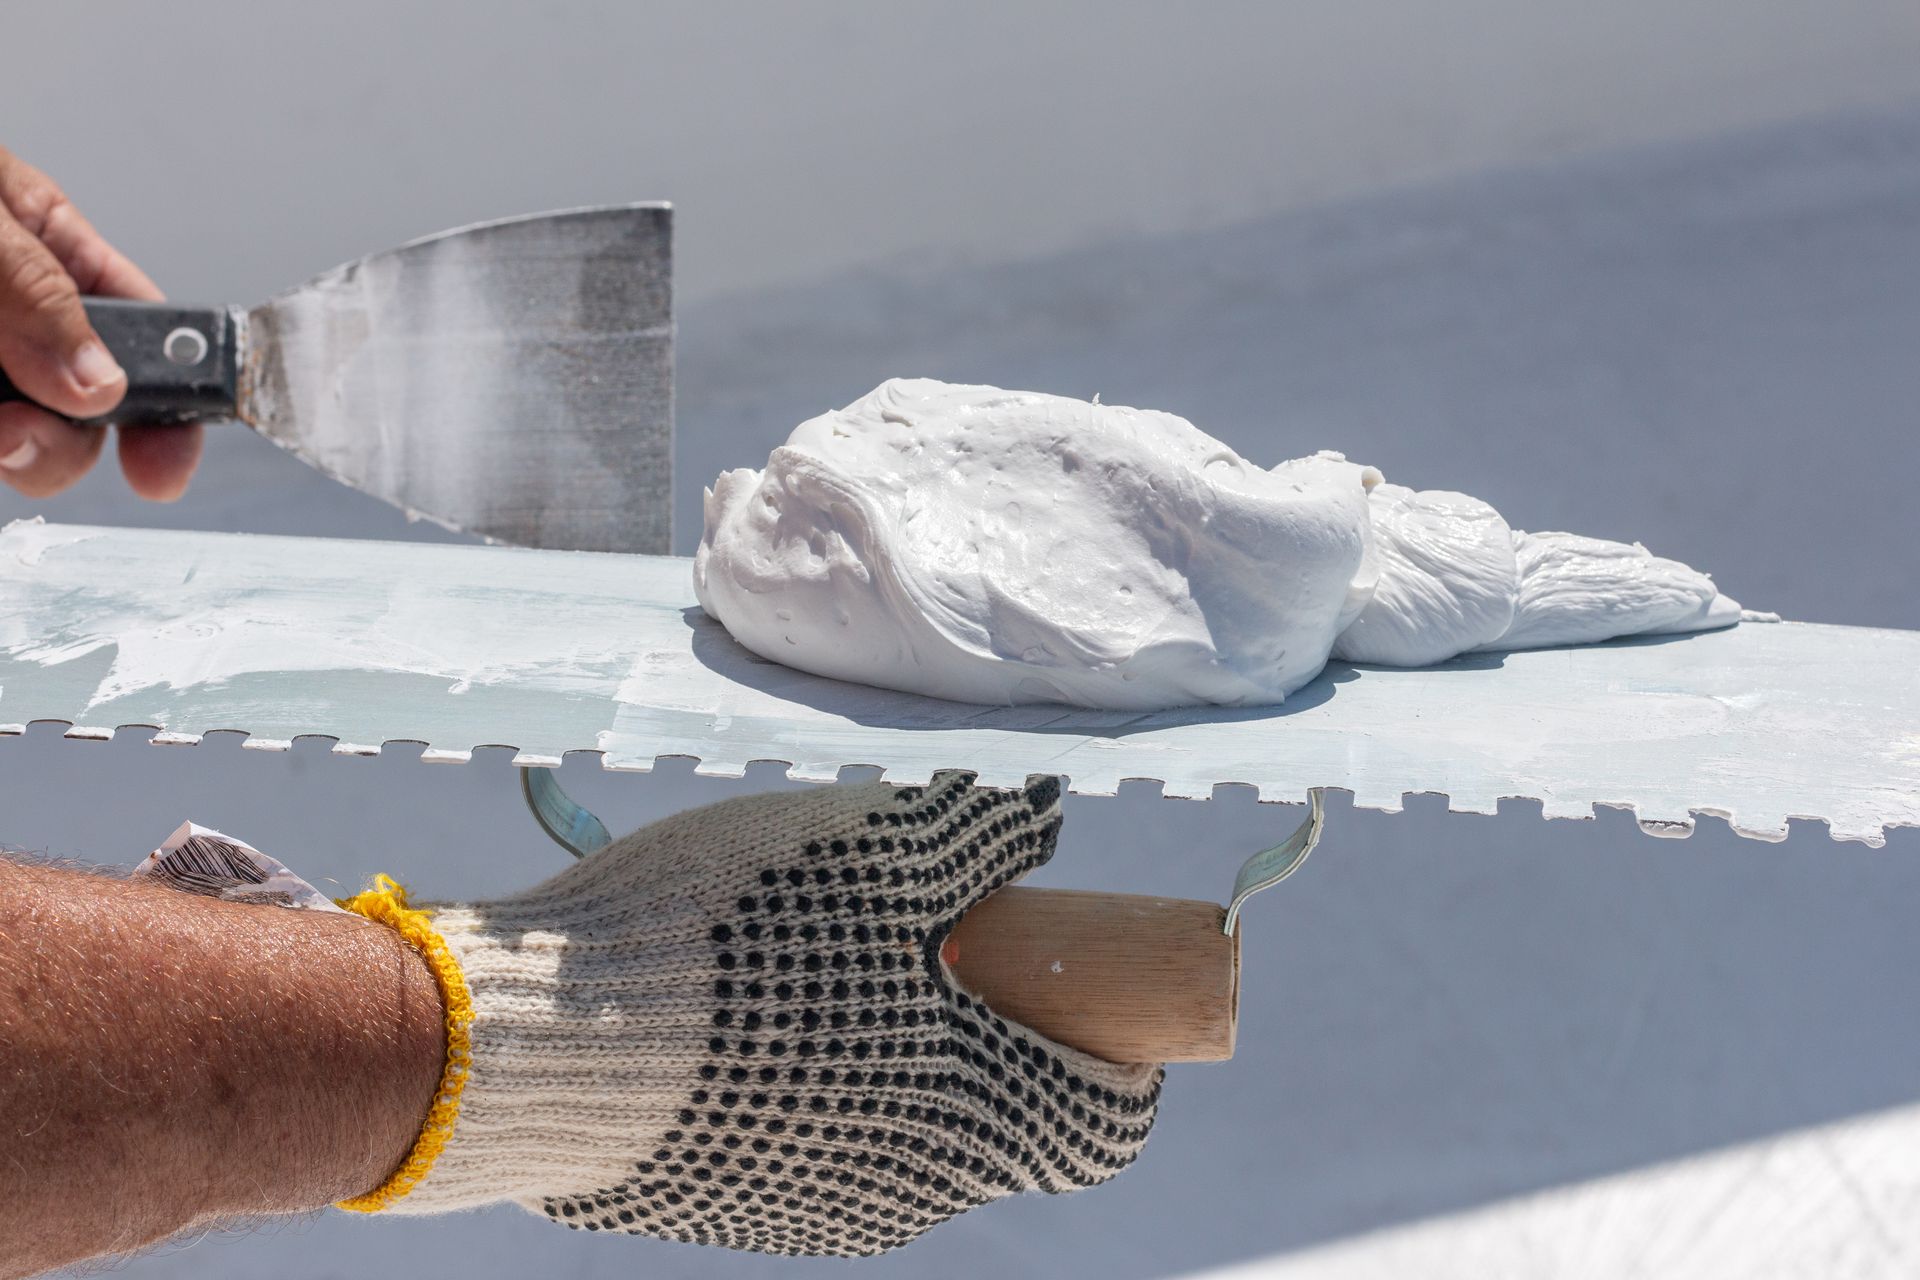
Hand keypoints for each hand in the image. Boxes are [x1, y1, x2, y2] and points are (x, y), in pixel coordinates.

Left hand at [0, 147, 200, 500]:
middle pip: (87, 410)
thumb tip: (100, 382)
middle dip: (68, 442)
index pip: (147, 336)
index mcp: (51, 249)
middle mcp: (20, 313)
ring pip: (27, 439)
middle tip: (21, 438)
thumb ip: (35, 290)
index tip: (164, 465)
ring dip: (16, 452)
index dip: (173, 402)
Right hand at [365, 773, 1162, 1255]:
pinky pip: (816, 1146)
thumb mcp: (879, 849)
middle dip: (998, 1037)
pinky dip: (818, 1087)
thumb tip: (1045, 825)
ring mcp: (821, 1211)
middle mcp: (916, 1189)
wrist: (545, 1037)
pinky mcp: (738, 1209)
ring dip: (902, 1058)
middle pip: (1007, 1123)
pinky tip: (751, 1016)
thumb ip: (981, 839)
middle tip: (939, 947)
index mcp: (979, 1111)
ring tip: (825, 963)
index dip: (1122, 1054)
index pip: (1108, 1122)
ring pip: (908, 1135)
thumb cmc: (740, 932)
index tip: (1091, 992)